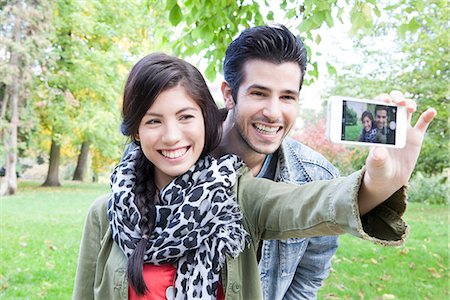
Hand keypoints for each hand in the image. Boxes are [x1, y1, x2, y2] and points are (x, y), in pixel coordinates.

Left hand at [358, 90, 436, 214]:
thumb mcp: (375, 164)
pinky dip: (427, 115)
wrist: (389, 178)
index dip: (381, 100)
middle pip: (394, 103)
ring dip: (410, 103)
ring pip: (407, 109)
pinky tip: (431, 111)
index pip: (378, 107)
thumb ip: (376, 158)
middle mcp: (390, 124)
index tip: (384, 100)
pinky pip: (422, 123)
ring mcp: (403, 129)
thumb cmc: (377, 169)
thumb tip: (379, 152)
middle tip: (399, 103)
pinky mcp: (415, 137)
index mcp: (377, 127)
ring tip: (410, 108)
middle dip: (396, 98)